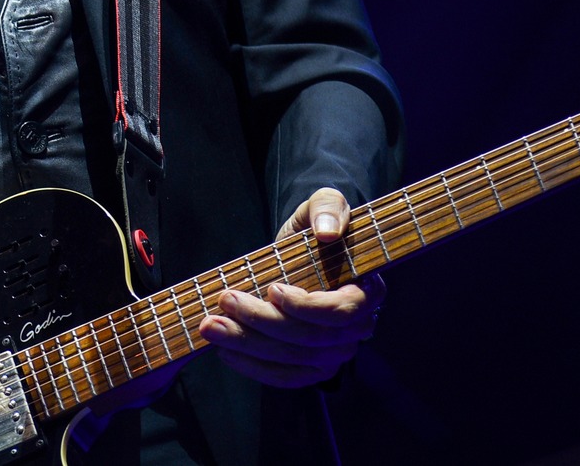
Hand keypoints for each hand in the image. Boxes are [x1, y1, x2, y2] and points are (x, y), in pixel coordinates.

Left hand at [199, 187, 384, 387]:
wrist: (302, 251)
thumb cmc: (315, 227)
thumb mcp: (323, 203)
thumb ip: (328, 207)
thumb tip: (327, 232)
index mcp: (368, 291)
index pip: (342, 311)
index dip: (307, 307)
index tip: (272, 288)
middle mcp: (358, 328)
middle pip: (312, 339)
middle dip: (263, 322)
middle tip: (224, 300)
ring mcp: (337, 351)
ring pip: (295, 359)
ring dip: (249, 345)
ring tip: (211, 326)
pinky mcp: (314, 366)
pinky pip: (287, 376)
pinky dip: (255, 368)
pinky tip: (225, 351)